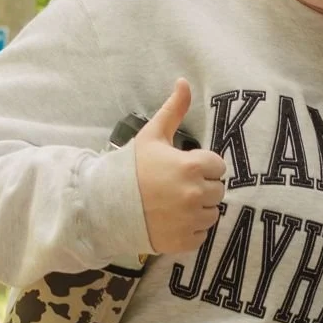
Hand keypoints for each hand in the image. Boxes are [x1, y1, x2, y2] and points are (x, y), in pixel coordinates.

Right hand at [131, 79, 225, 254]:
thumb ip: (173, 109)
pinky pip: (201, 235)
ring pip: (212, 213)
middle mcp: (196, 194)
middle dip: (201, 187)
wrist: (105, 206)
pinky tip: (171, 221)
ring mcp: (191, 220)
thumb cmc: (130, 168)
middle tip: (176, 186)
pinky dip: (190, 230)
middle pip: (217, 190)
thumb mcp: (152, 135)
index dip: (201, 166)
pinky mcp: (184, 241)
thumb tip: (184, 81)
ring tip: (174, 204)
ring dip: (199, 209)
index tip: (182, 168)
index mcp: (193, 166)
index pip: (217, 166)